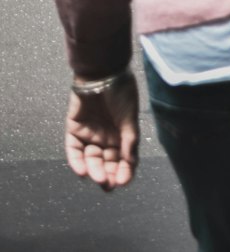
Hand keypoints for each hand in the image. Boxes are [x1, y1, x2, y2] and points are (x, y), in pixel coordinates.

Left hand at [65, 72, 138, 190]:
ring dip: (94, 169)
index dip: (123, 171)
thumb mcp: (130, 118)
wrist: (103, 72)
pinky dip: (77, 162)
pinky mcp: (74, 130)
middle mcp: (106, 137)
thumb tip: (130, 165)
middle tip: (108, 183)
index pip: (122, 160)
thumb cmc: (121, 92)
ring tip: (97, 176)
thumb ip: (130, 142)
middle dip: (107, 174)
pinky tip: (82, 171)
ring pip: (90, 159)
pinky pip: (74, 150)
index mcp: (122, 135)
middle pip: (106, 162)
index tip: (123, 181)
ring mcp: (89, 134)